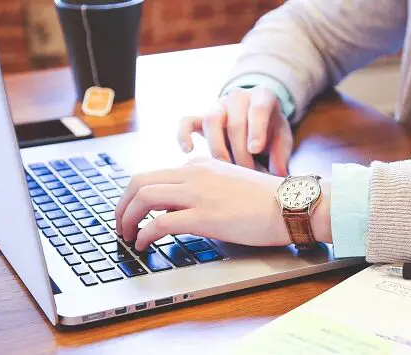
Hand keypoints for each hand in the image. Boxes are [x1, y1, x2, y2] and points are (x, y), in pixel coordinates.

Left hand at [115, 158, 331, 250]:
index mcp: (200, 165)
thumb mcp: (230, 183)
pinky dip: (144, 234)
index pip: (156, 175)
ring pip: (144, 197)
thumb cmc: (267, 200)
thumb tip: (181, 209)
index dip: (137, 196)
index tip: (133, 212)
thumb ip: (205, 189)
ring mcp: (198, 193)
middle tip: (120, 224)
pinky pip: (160, 222)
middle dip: (122, 204)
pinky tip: (144, 245)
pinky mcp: (204, 216)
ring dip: (127, 218)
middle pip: (140, 181)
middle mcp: (194, 174)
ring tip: (126, 236)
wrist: (291, 204)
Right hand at [177, 87, 292, 175]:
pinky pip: (186, 121)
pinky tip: (188, 151)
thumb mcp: (282, 138)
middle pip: (234, 122)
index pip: (258, 109)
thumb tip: (278, 174)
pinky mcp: (201, 117)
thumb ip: (281, 154)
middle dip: (240, 151)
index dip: (256, 129)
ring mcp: (218, 106)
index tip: (255, 150)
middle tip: (247, 172)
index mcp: (262, 97)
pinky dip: (184, 134)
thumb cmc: (270, 130)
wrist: (254, 117)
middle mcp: (238, 97)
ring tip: (226, 170)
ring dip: (218, 148)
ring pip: (211, 120)